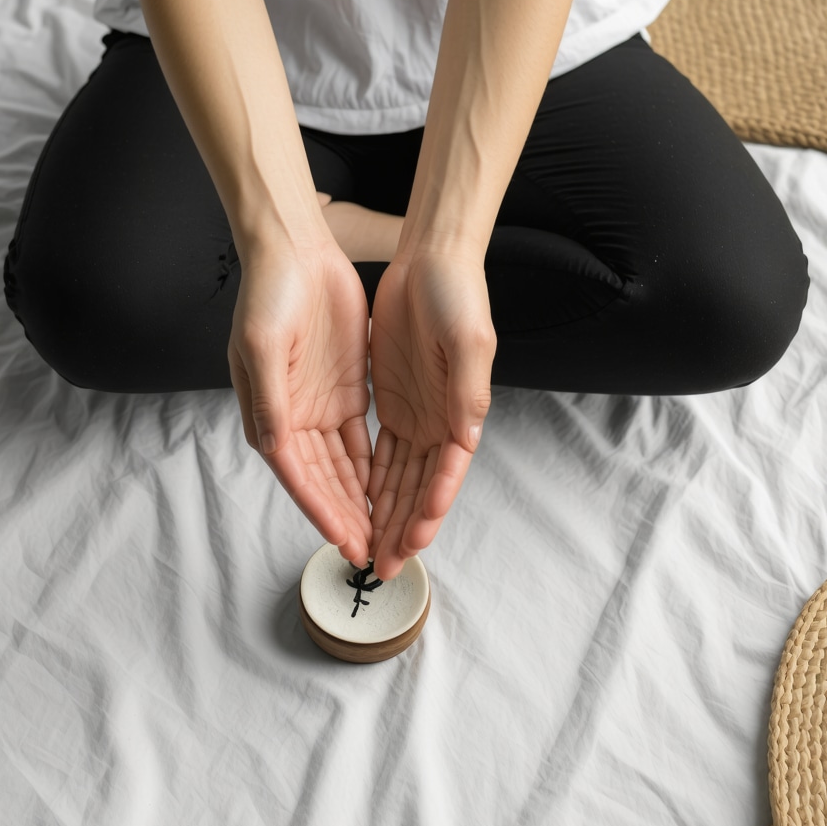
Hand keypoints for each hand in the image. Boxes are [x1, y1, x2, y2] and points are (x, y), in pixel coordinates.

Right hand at [228, 232, 372, 566]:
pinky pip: (360, 440)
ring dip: (359, 500)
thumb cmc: (269, 295)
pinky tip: (385, 489)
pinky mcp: (345, 390)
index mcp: (269, 412)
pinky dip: (370, 467)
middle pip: (323, 480)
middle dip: (344, 516)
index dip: (321, 509)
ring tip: (381, 532)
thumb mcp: (263, 346)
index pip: (298, 475)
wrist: (296, 252)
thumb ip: (269, 400)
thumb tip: (273, 449)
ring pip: (343, 467)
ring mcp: (320, 406)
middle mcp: (294, 418)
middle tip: (371, 550)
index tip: (344, 538)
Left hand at [368, 248, 495, 578]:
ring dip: (387, 514)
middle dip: (403, 528)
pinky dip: (372, 480)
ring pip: (399, 477)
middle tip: (383, 565)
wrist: (430, 260)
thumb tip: (465, 441)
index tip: (409, 542)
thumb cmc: (457, 296)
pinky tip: (359, 503)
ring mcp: (415, 412)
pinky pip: (381, 451)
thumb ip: (466, 394)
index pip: (443, 475)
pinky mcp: (392, 400)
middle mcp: (440, 420)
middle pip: (419, 487)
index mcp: (461, 412)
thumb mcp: (467, 342)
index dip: (427, 511)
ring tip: (369, 547)